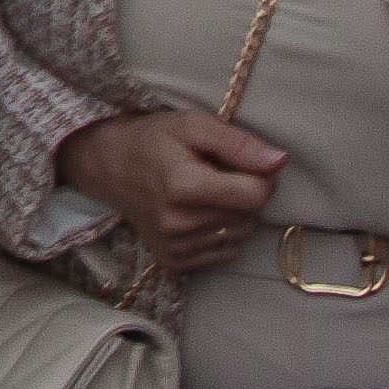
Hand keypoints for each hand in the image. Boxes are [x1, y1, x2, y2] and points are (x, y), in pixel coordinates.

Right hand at [52, 107, 288, 274]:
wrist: (106, 166)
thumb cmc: (152, 139)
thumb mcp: (193, 126)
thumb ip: (239, 144)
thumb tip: (281, 162)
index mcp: (184, 186)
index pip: (256, 195)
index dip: (261, 176)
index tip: (241, 162)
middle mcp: (179, 223)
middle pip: (250, 216)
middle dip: (245, 194)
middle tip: (217, 174)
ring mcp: (175, 247)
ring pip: (240, 236)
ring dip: (235, 215)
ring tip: (206, 193)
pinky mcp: (174, 262)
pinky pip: (224, 254)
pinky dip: (222, 235)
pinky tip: (199, 214)